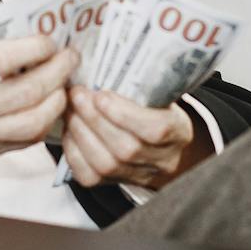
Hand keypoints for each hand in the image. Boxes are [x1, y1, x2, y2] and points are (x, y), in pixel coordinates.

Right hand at [0, 33, 76, 163]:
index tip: (50, 42)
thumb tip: (33, 43)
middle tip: (69, 59)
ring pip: (32, 123)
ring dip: (57, 101)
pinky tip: (49, 105)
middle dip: (57, 73)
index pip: (2, 60)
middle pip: (25, 93)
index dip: (35, 49)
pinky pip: (25, 141)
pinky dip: (44, 121)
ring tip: (63, 84)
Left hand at [61, 87, 207, 190]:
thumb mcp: (155, 90)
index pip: (156, 130)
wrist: (153, 131)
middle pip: (126, 149)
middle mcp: (164, 161)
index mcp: (180, 132)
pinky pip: (90, 177)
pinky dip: (74, 152)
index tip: (101, 95)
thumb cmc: (152, 103)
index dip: (125, 115)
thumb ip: (136, 83)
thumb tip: (101, 64)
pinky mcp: (115, 185)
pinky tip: (70, 130)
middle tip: (77, 95)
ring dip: (81, 133)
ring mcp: (141, 177)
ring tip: (70, 109)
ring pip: (106, 164)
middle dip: (95, 120)